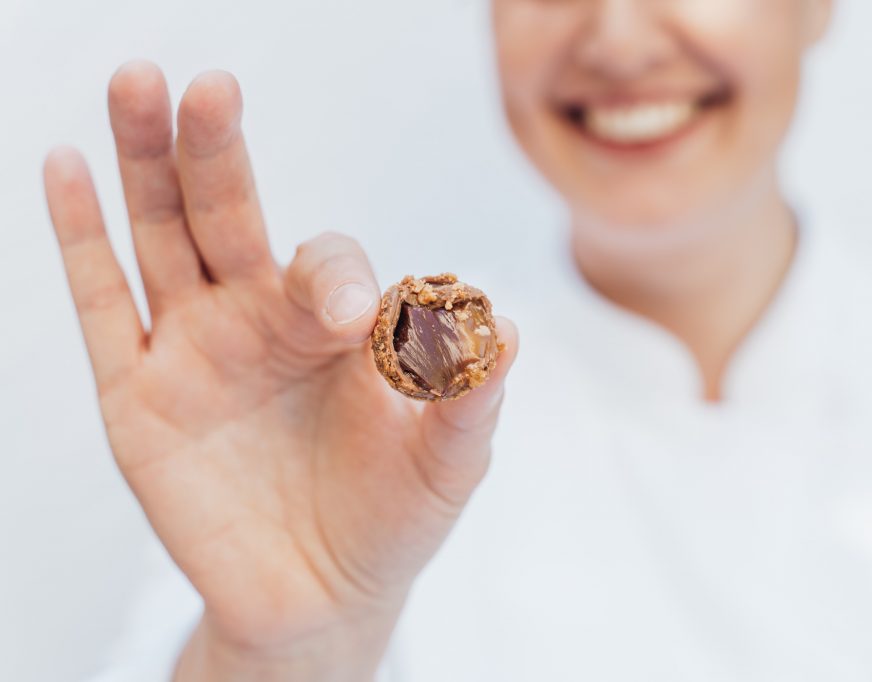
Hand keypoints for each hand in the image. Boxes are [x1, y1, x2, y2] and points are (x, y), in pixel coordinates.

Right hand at [43, 60, 517, 680]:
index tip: (353, 314)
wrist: (324, 597)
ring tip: (136, 86)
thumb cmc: (393, 520)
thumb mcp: (446, 465)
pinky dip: (79, 239)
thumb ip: (469, 399)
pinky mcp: (136, 398)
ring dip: (145, 164)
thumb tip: (504, 328)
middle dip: (218, 151)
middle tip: (210, 87)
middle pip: (229, 215)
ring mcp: (192, 350)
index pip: (325, 262)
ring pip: (160, 237)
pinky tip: (64, 165)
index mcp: (334, 323)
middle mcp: (259, 318)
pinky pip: (102, 307)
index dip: (334, 275)